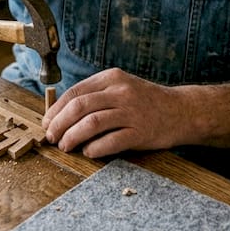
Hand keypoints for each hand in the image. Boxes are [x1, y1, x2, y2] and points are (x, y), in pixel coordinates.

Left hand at [42, 68, 188, 156]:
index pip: (74, 92)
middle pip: (79, 107)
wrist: (182, 111)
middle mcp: (121, 92)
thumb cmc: (146, 102)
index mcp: (112, 78)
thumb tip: (60, 113)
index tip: (47, 123)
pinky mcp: (141, 132)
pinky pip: (111, 141)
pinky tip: (88, 152)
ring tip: (66, 146)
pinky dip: (95, 148)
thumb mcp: (121, 88)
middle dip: (59, 125)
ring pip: (92, 123)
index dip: (56, 110)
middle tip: (52, 138)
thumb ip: (95, 95)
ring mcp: (132, 112)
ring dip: (73, 137)